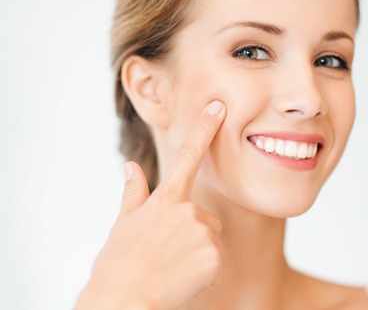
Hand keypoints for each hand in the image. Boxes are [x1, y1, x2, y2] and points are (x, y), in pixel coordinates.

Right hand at [74, 100, 225, 309]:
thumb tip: (130, 166)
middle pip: (205, 215)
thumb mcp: (122, 224)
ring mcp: (201, 232)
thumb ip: (133, 193)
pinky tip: (183, 278)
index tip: (219, 107)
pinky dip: (204, 270)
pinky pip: (215, 259)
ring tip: (173, 266)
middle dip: (193, 230)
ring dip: (198, 251)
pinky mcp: (214, 256)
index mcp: (165, 198)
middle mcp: (187, 210)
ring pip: (210, 237)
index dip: (205, 129)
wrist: (121, 301)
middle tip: (168, 252)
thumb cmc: (119, 264)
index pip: (188, 155)